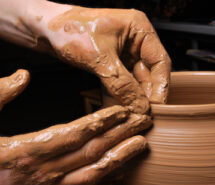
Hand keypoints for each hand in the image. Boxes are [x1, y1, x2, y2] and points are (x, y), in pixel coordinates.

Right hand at [0, 70, 151, 184]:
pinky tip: (120, 166)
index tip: (123, 111)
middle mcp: (44, 171)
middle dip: (121, 135)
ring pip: (93, 172)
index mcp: (26, 150)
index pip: (75, 133)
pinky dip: (105, 175)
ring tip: (142, 144)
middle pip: (92, 151)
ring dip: (120, 157)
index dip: (102, 122)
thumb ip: (0, 95)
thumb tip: (22, 76)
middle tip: (144, 122)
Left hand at [25, 3, 170, 112]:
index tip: (156, 107)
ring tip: (130, 116)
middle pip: (149, 74)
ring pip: (135, 81)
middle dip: (145, 95)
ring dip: (132, 98)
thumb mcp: (99, 58)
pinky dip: (119, 96)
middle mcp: (135, 41)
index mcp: (139, 29)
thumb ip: (122, 84)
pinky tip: (117, 109)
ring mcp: (124, 53)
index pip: (160, 62)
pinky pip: (121, 83)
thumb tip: (140, 107)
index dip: (161, 86)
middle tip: (143, 115)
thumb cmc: (68, 29)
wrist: (43, 28)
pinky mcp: (113, 63)